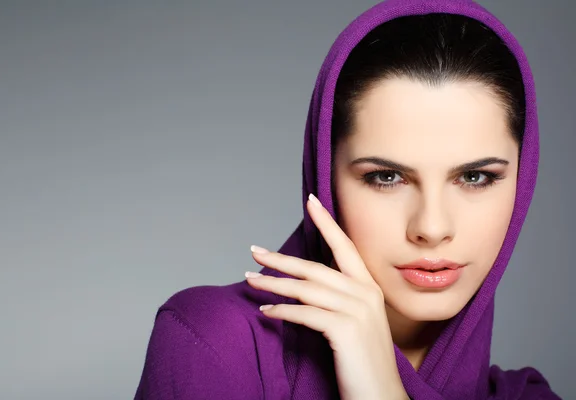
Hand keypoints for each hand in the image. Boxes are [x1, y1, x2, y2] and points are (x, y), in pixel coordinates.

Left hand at [245, 193, 408, 399]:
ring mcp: (357, 311)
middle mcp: (366, 294)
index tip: (310, 201)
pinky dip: (282, 311)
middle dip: (282, 258)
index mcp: (369, 288)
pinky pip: (304, 313)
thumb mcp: (356, 322)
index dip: (326, 223)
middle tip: (255, 251)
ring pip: (305, 289)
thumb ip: (339, 299)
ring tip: (250, 280)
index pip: (345, 247)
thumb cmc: (363, 361)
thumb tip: (305, 284)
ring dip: (273, 284)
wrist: (380, 397)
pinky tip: (265, 312)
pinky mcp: (345, 330)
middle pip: (315, 268)